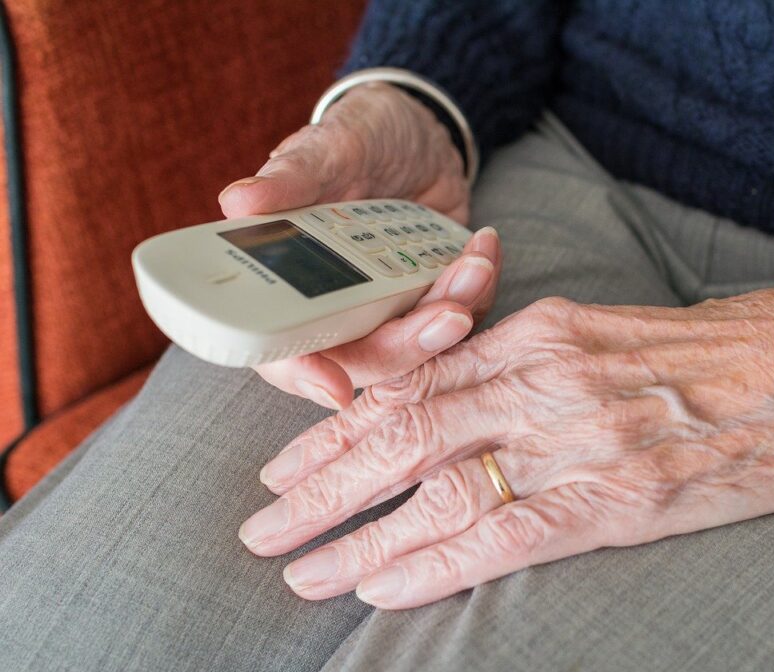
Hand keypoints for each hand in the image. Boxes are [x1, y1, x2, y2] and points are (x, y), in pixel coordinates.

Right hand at [218, 83, 490, 408]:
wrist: (418, 129)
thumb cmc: (358, 137)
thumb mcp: (327, 149)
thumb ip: (291, 179)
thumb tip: (237, 202)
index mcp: (291, 286)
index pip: (284, 352)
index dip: (305, 376)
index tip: (335, 388)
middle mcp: (339, 309)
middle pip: (367, 361)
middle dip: (411, 345)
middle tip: (450, 314)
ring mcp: (391, 308)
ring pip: (421, 345)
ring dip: (455, 311)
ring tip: (474, 264)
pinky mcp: (433, 298)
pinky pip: (462, 316)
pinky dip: (479, 290)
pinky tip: (484, 249)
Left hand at [239, 288, 773, 608]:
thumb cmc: (715, 352)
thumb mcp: (608, 335)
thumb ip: (529, 365)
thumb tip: (456, 406)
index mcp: (541, 332)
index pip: (414, 382)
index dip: (340, 428)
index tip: (289, 465)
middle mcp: (546, 379)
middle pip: (404, 433)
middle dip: (321, 484)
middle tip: (262, 526)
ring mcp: (578, 439)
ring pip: (437, 488)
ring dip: (358, 535)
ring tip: (299, 570)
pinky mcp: (617, 499)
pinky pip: (502, 535)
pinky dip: (432, 564)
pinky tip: (381, 589)